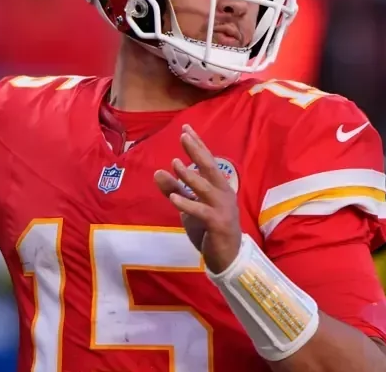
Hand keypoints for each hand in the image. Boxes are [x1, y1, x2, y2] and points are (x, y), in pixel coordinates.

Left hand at [155, 124, 241, 273]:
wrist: (228, 258)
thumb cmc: (209, 229)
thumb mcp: (188, 207)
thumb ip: (174, 190)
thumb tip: (158, 171)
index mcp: (219, 186)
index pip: (208, 161)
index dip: (197, 144)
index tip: (185, 128)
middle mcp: (223, 193)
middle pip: (210, 168)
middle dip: (197, 151)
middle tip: (184, 136)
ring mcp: (223, 208)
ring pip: (206, 188)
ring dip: (190, 175)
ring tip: (175, 163)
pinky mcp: (218, 224)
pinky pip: (201, 211)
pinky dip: (187, 204)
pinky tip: (174, 198)